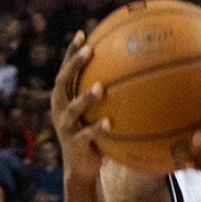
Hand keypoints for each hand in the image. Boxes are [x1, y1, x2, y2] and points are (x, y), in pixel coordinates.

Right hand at [50, 30, 109, 183]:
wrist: (82, 167)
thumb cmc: (96, 135)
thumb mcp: (100, 112)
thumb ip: (111, 96)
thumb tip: (140, 75)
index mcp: (64, 98)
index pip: (66, 70)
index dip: (71, 53)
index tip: (82, 34)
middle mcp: (60, 109)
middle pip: (63, 82)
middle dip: (74, 65)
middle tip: (89, 51)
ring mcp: (66, 126)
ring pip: (72, 108)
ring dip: (86, 97)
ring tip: (100, 87)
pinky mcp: (75, 144)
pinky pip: (87, 135)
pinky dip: (98, 129)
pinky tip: (111, 124)